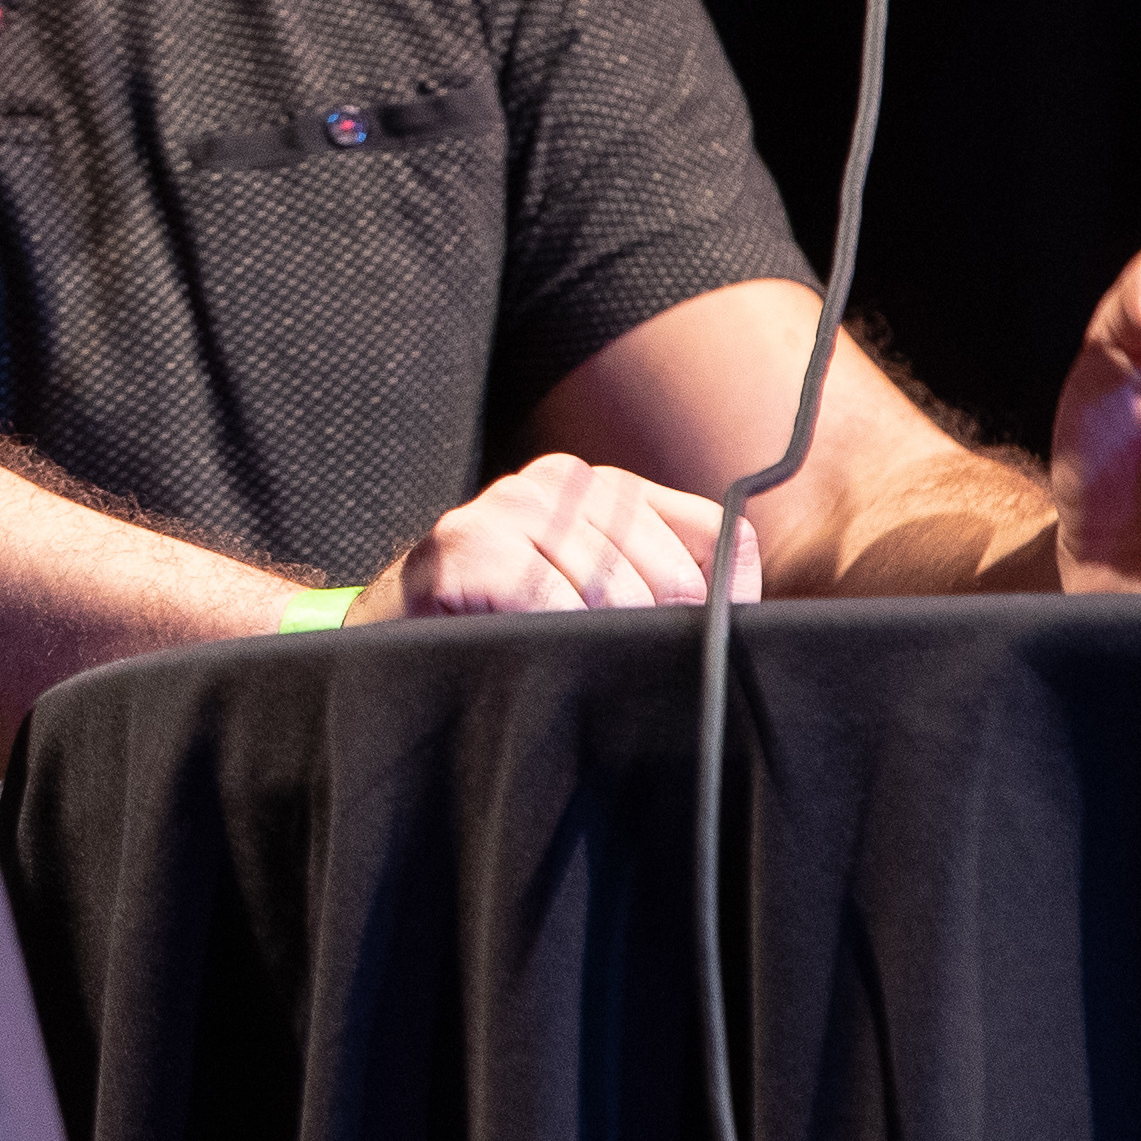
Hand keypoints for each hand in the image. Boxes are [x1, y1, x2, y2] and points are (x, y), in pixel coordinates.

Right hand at [350, 453, 757, 619]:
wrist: (387, 636)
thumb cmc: (508, 622)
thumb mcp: (595, 589)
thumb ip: (666, 583)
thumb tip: (752, 617)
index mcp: (600, 484)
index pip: (717, 539)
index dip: (719, 606)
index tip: (685, 645)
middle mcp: (556, 480)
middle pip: (674, 577)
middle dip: (653, 636)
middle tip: (605, 660)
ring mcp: (505, 507)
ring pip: (617, 595)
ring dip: (597, 644)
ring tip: (556, 651)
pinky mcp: (464, 547)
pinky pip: (552, 605)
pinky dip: (551, 640)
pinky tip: (523, 643)